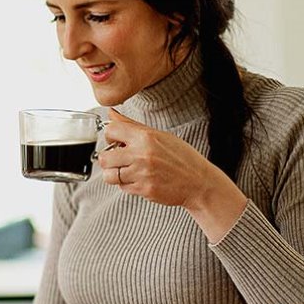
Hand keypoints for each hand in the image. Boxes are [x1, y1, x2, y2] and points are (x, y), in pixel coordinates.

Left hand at [98, 108, 247, 239]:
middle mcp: (142, 155)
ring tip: (127, 171)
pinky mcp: (144, 189)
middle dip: (109, 159)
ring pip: (109, 176)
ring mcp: (142, 174)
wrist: (198, 182)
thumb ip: (132, 125)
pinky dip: (127, 184)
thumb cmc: (181, 157)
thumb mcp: (159, 135)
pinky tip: (139, 179)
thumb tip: (111, 113)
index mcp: (146, 137)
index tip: (116, 141)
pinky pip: (122, 187)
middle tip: (119, 159)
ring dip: (115, 174)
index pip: (111, 130)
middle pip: (104, 157)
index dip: (110, 136)